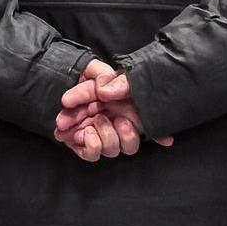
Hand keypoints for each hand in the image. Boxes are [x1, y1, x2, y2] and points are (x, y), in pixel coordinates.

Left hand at [53, 59, 171, 161]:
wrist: (59, 79)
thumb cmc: (84, 76)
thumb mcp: (99, 71)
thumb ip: (113, 81)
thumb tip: (111, 94)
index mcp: (128, 110)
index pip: (148, 125)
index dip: (160, 135)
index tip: (167, 140)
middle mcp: (117, 125)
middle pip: (130, 144)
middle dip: (115, 133)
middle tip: (101, 118)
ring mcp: (101, 135)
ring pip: (113, 150)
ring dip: (103, 138)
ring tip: (89, 126)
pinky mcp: (84, 144)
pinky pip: (92, 154)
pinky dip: (88, 145)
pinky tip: (80, 134)